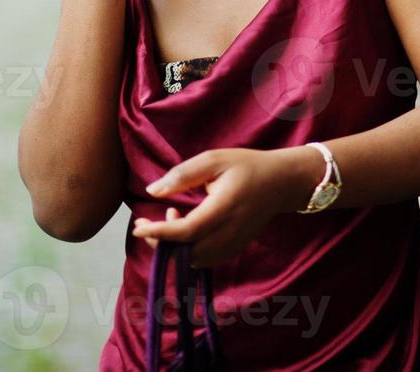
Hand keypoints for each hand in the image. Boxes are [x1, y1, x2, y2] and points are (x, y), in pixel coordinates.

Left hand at [131, 147, 318, 267]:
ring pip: (195, 261)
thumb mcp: (213, 159)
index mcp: (224, 208)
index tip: (137, 225)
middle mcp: (229, 232)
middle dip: (160, 243)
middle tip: (146, 223)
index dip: (158, 233)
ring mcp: (233, 244)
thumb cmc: (246, 166)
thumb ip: (182, 174)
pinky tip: (187, 227)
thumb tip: (152, 191)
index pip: (186, 232)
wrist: (281, 183)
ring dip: (174, 247)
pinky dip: (187, 251)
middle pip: (187, 253)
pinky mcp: (234, 249)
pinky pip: (205, 260)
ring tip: (172, 217)